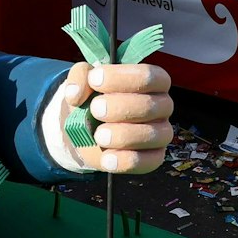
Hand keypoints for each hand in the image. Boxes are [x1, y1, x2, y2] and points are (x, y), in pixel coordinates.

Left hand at [56, 61, 174, 173]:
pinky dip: (126, 161)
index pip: (149, 76)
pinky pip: (149, 161)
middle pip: (150, 105)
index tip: (94, 80)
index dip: (121, 78)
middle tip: (95, 109)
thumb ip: (80, 77)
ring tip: (99, 135)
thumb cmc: (95, 97)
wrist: (87, 128)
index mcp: (153, 81)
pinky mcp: (154, 157)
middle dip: (119, 108)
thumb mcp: (85, 80)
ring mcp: (161, 133)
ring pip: (152, 135)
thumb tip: (74, 94)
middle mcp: (162, 105)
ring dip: (122, 135)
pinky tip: (106, 159)